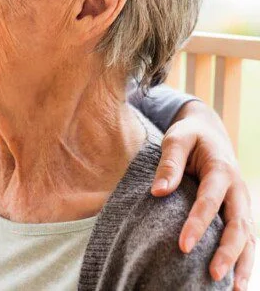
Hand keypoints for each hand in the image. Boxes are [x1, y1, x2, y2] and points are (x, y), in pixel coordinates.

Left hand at [151, 100, 254, 289]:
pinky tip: (235, 281)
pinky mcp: (240, 211)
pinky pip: (246, 238)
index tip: (183, 246)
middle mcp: (237, 189)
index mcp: (221, 169)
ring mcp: (242, 202)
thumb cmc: (189, 136)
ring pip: (248, 236)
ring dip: (243, 263)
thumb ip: (169, 164)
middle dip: (227, 251)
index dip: (198, 224)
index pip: (210, 201)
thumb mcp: (176, 139)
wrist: (209, 132)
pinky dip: (244, 259)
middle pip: (237, 224)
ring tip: (234, 290)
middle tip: (213, 274)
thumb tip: (157, 191)